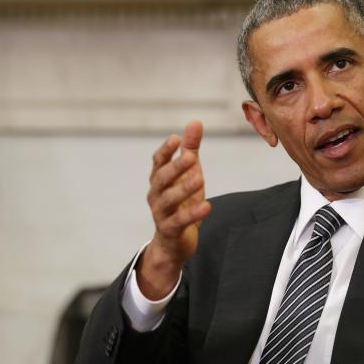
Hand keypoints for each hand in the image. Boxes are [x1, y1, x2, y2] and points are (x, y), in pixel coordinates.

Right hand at [138, 120, 211, 298]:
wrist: (174, 242)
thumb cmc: (181, 202)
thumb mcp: (189, 174)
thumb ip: (191, 149)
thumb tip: (195, 121)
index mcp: (159, 179)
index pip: (158, 162)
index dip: (166, 150)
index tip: (176, 138)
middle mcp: (156, 194)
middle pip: (161, 178)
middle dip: (175, 167)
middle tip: (191, 157)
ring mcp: (161, 213)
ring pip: (168, 199)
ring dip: (184, 189)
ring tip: (200, 179)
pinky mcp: (170, 230)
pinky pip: (179, 221)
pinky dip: (193, 213)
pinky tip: (207, 205)